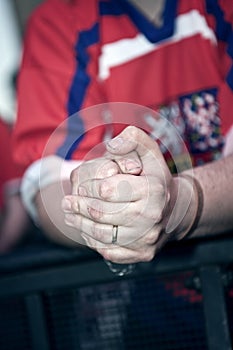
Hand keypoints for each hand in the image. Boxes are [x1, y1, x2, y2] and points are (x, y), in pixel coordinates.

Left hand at [63, 126, 194, 263]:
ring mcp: (148, 238)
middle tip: (67, 202)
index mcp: (152, 189)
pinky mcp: (143, 254)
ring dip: (80, 225)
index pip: (107, 190)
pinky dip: (93, 242)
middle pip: (101, 214)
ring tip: (69, 216)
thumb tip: (111, 145)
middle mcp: (152, 216)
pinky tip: (85, 231)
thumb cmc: (156, 178)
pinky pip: (110, 251)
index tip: (81, 187)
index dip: (89, 188)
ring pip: (102, 235)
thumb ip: (132, 139)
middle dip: (78, 207)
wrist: (176, 209)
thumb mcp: (150, 151)